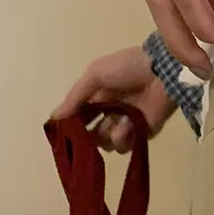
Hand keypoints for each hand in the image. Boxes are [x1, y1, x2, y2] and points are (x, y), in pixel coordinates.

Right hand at [52, 47, 176, 152]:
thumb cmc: (126, 68)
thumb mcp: (94, 75)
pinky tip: (129, 125)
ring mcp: (126, 126)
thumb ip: (75, 97)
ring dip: (109, 134)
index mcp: (96, 98)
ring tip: (118, 120)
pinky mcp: (142, 135)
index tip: (65, 133)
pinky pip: (126, 146)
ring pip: (107, 144)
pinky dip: (124, 137)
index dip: (71, 127)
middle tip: (90, 133)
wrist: (160, 73)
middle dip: (89, 137)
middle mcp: (109, 113)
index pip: (78, 118)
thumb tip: (53, 117)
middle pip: (92, 136)